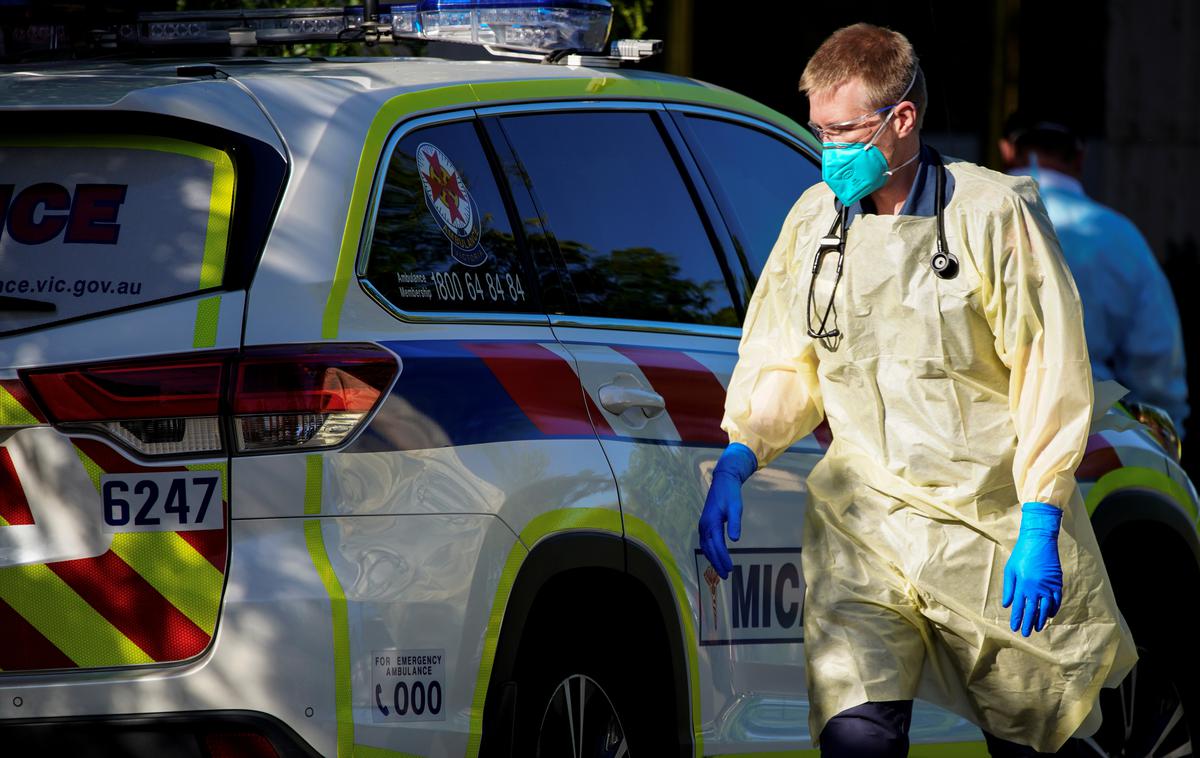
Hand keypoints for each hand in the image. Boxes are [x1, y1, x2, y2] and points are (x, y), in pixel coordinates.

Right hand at [698, 443, 756, 579]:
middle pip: (709, 549)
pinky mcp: (705, 523)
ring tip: (720, 570)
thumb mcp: (735, 507)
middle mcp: (704, 526)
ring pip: (706, 547)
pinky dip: (710, 551)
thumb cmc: (730, 494)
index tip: (730, 569)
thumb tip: (735, 539)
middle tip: (725, 576)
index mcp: (711, 522)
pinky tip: (715, 556)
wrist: (723, 480)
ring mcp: (703, 525)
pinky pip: (706, 542)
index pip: (717, 546)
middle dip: (717, 563)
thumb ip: (734, 523)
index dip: (723, 559)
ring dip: (713, 559)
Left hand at [1002, 502, 1063, 636]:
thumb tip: (1007, 605)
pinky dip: (1053, 609)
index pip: (1018, 607)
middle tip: (1026, 633)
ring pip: (1045, 608)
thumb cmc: (1021, 554)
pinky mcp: (1057, 583)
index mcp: (1022, 585)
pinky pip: (1056, 600)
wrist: (1039, 541)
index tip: (1015, 628)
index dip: (1017, 619)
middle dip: (1028, 623)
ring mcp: (1047, 586)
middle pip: (1031, 611)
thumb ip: (1009, 588)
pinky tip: (1049, 615)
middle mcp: (1035, 588)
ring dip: (1041, 619)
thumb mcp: (1010, 570)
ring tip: (1037, 628)